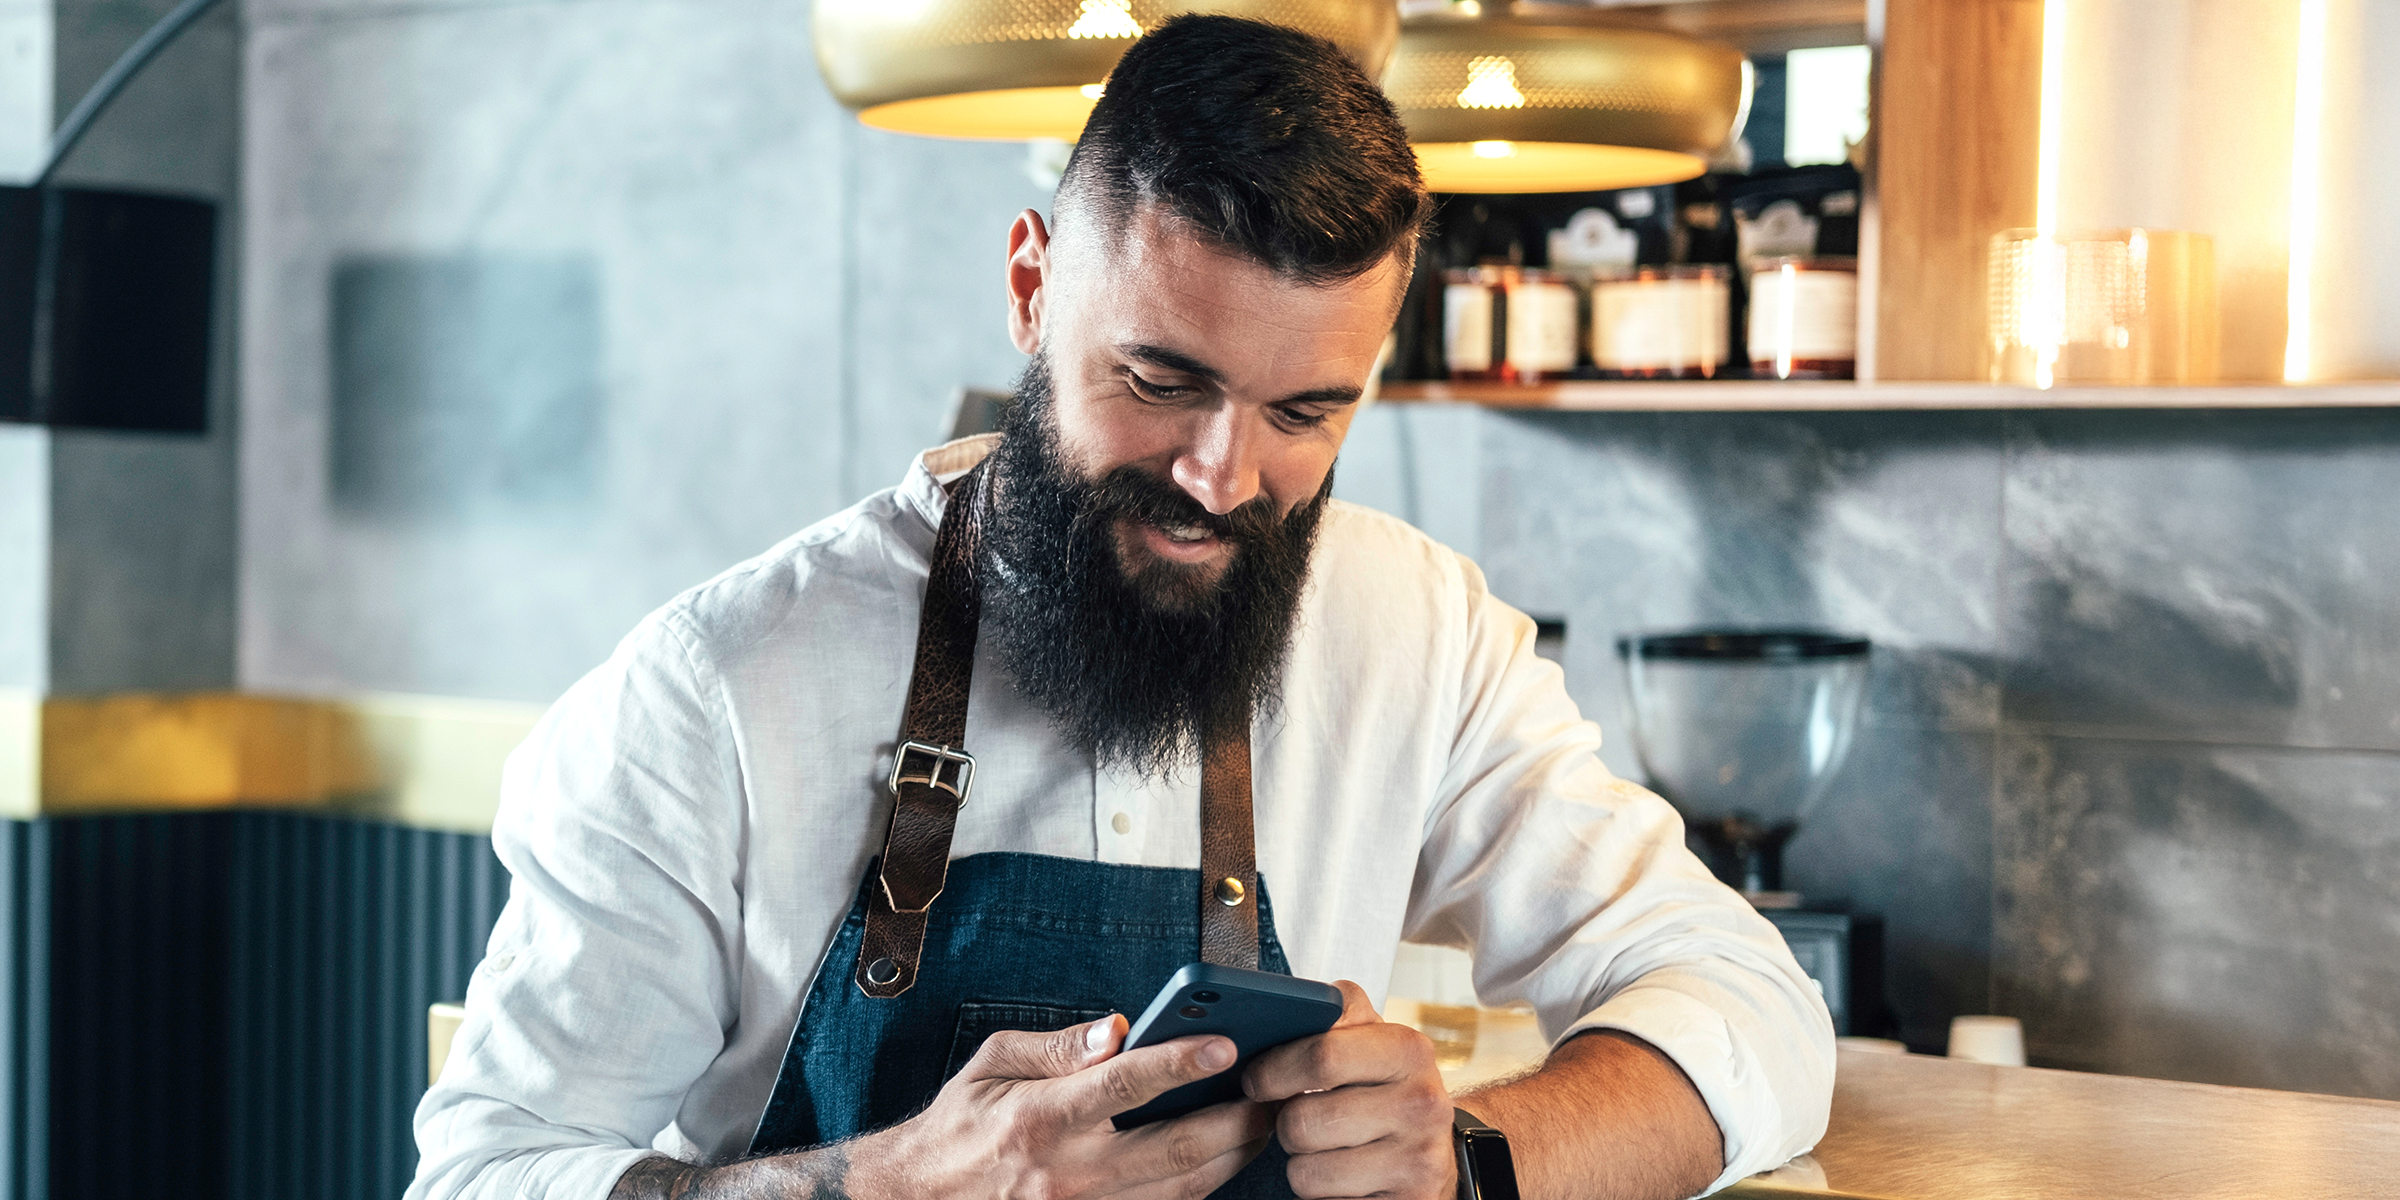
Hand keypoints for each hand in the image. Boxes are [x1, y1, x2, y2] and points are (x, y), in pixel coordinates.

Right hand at [873, 1013, 1275, 1198]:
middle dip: (1234, 1121)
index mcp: (1039, 1119)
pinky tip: (1219, 1165)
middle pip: (1172, 1149)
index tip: (1226, 1043)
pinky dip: (1197, 1191)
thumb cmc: (960, 1127)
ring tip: (1261, 1126)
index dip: (1179, 1063)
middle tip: (1273, 1094)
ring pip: (1179, 1191)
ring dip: (1229, 1159)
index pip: (1123, 1085)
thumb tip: (1119, 1028)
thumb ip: (1058, 1046)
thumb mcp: (993, 1065)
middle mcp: (1066, 1173)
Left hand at [1245, 982, 1456, 1199]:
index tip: (1256, 1078)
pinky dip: (1321, 1193)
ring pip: (1306, 1171)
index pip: (1321, 1056)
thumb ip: (1335, 1010)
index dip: (1274, 1070)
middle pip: (1303, 1121)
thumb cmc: (1387, 1087)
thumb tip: (1289, 1004)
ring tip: (1322, 1147)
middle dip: (1283, 1122)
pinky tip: (1339, 1176)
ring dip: (1300, 1163)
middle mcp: (1422, 1105)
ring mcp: (1417, 1161)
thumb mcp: (1372, 1038)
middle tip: (1292, 1116)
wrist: (1436, 1150)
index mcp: (1409, 1051)